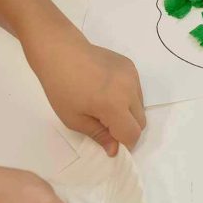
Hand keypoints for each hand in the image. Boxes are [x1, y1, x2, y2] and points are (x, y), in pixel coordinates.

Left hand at [23, 27, 144, 156]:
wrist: (62, 53)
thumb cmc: (62, 89)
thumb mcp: (74, 119)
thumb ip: (99, 135)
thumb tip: (115, 150)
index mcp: (115, 105)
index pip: (133, 133)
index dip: (124, 144)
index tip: (111, 144)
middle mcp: (130, 90)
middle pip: (141, 120)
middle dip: (127, 129)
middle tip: (105, 125)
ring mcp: (133, 75)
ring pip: (140, 105)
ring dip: (128, 113)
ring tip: (104, 105)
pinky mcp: (131, 66)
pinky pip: (136, 89)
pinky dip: (127, 97)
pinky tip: (106, 90)